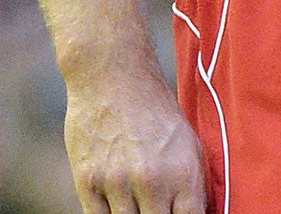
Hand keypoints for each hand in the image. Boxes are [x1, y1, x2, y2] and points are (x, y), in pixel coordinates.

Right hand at [63, 62, 205, 213]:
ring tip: (138, 203)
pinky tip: (117, 206)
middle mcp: (152, 182)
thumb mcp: (189, 143)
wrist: (114, 79)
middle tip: (157, 210)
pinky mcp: (88, 182)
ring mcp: (118, 184)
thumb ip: (192, 185)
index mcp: (183, 172)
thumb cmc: (157, 112)